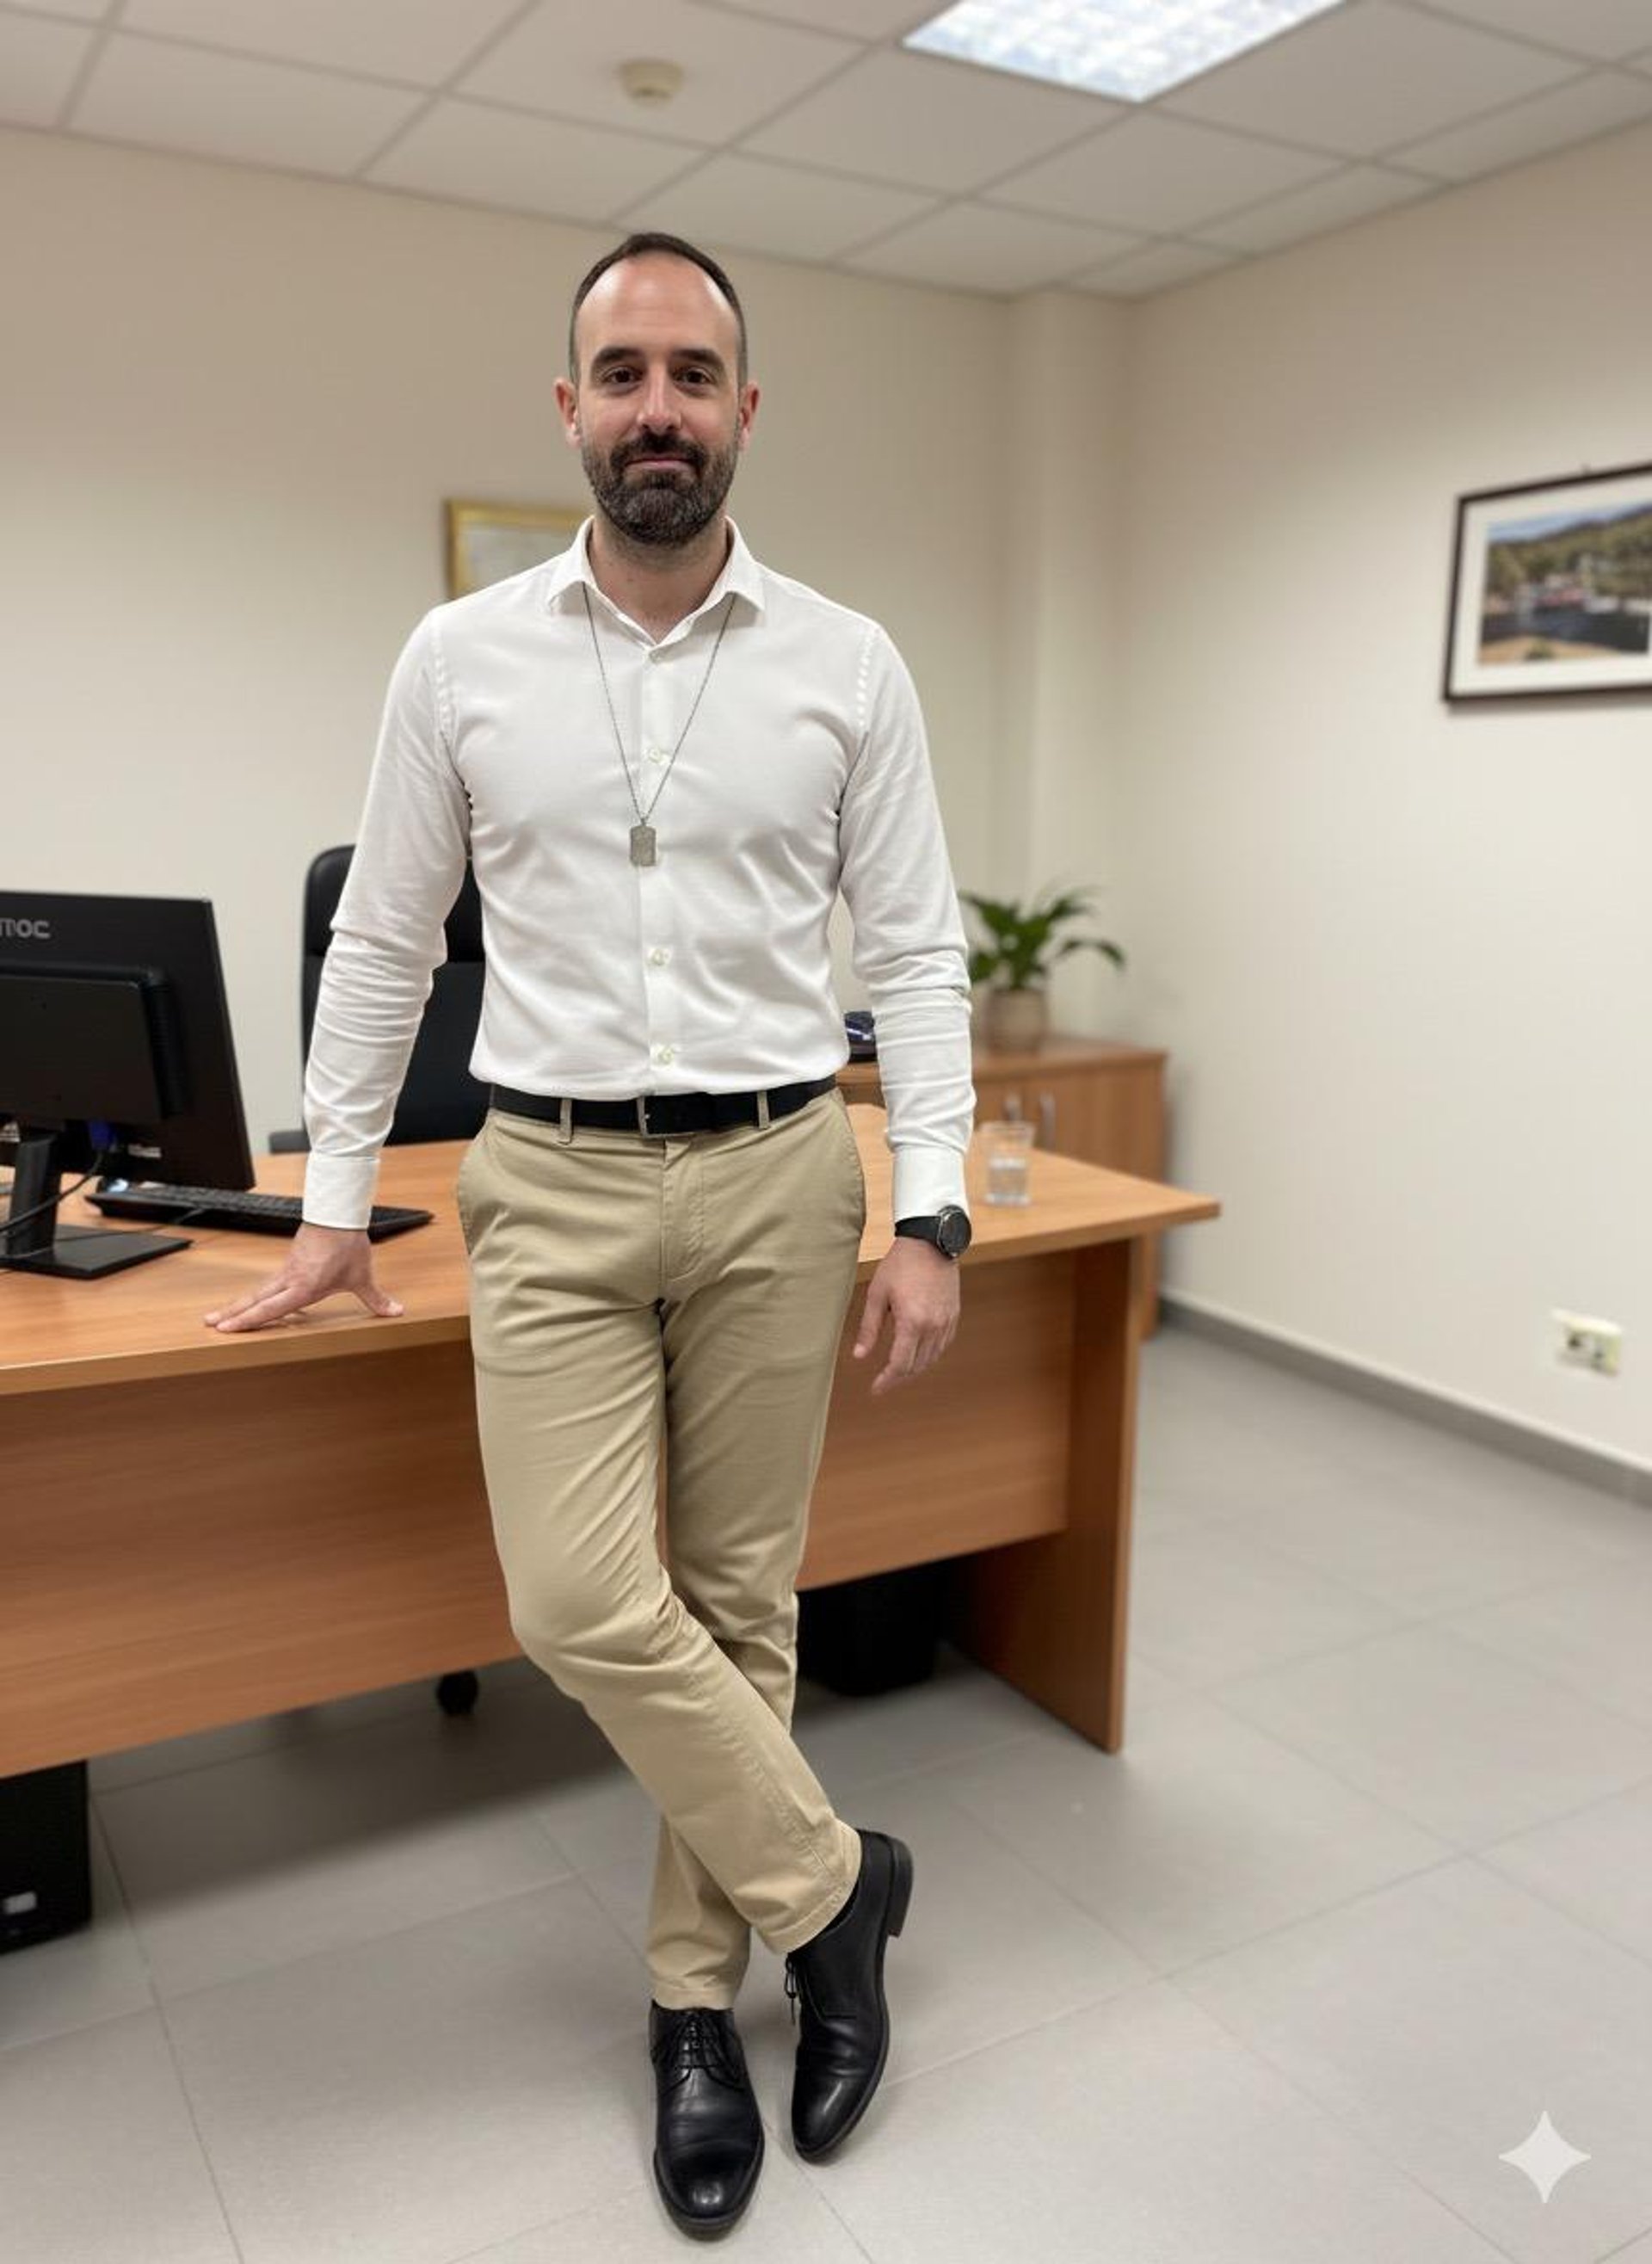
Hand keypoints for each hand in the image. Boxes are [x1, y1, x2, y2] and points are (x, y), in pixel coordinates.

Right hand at [203, 1222, 403, 1333]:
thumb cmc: (347, 1244)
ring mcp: (287, 1270)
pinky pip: (269, 1283)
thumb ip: (376, 1298)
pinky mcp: (290, 1262)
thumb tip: (395, 1311)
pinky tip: (250, 1304)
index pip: (271, 1308)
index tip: (227, 1328)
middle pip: (255, 1300)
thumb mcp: (362, 1277)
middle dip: (232, 1313)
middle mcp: (289, 1280)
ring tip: (219, 1316)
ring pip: (258, 1291)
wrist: (338, 1213)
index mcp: (303, 1287)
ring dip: (239, 1304)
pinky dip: (256, 1295)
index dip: (249, 1320)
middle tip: (210, 1324)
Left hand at [851, 1238, 959, 1395]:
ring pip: (931, 1358)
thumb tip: (859, 1356)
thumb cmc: (900, 1265)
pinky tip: (919, 1355)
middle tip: (883, 1383)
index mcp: (912, 1322)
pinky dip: (930, 1356)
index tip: (875, 1389)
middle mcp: (933, 1326)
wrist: (931, 1243)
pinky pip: (942, 1345)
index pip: (900, 1364)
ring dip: (914, 1369)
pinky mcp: (953, 1316)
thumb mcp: (877, 1295)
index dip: (886, 1381)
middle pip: (916, 1365)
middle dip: (898, 1378)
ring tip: (898, 1372)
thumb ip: (868, 1329)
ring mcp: (946, 1322)